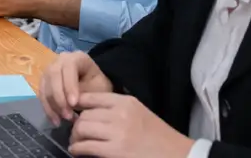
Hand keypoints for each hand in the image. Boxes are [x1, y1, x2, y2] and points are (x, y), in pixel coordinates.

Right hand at [38, 52, 112, 124]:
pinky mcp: (45, 82)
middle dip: (59, 97)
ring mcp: (50, 70)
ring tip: (62, 121)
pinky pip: (42, 94)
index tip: (74, 104)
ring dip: (52, 105)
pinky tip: (55, 120)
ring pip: (45, 85)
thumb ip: (84, 93)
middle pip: (53, 75)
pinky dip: (48, 108)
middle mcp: (60, 60)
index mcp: (77, 57)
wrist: (94, 86)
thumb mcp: (97, 88)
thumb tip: (71, 105)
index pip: (69, 67)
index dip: (69, 85)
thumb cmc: (98, 86)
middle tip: (67, 115)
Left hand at [69, 92, 193, 157]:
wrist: (176, 154)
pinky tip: (76, 151)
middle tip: (76, 133)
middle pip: (84, 115)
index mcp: (125, 102)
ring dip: (75, 137)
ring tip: (76, 143)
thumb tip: (88, 111)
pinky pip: (86, 146)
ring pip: (82, 129)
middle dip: (76, 125)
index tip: (73, 113)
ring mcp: (117, 132)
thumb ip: (116, 109)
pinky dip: (77, 149)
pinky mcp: (116, 151)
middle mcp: (120, 113)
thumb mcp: (137, 113)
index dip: (77, 106)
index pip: (90, 97)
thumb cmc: (157, 136)